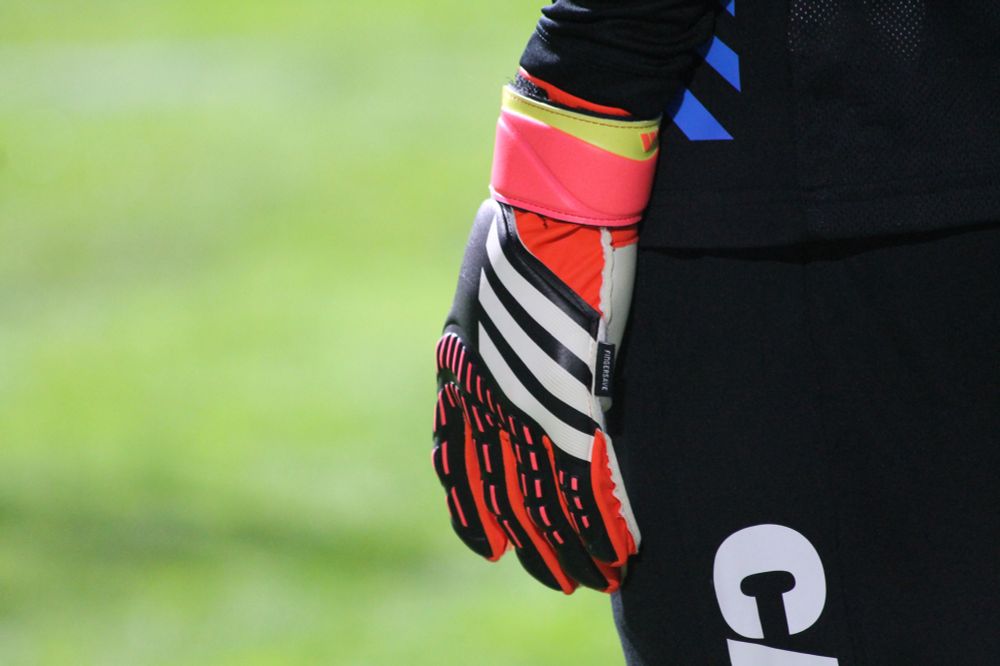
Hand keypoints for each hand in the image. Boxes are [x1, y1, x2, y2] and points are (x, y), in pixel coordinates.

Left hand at [431, 200, 638, 592]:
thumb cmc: (521, 232)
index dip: (475, 511)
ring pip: (545, 503)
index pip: (458, 464)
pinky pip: (585, 486)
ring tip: (591, 580)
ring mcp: (529, 408)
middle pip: (503, 495)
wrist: (551, 212)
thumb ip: (481, 330)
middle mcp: (486, 403)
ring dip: (570, 550)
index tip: (489, 544)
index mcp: (459, 375)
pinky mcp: (576, 406)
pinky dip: (601, 526)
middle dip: (529, 543)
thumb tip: (489, 339)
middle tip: (552, 576)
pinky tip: (616, 554)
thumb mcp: (478, 287)